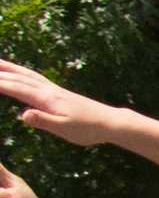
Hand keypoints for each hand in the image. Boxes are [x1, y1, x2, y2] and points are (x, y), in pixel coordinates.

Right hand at [0, 60, 120, 147]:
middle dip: (0, 71)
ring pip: (25, 74)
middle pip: (17, 76)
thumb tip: (23, 115)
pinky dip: (21, 72)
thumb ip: (43, 121)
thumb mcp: (65, 129)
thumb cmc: (87, 129)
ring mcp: (52, 89)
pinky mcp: (56, 92)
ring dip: (8, 67)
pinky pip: (33, 77)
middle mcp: (48, 89)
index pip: (15, 87)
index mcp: (46, 98)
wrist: (109, 121)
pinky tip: (18, 74)